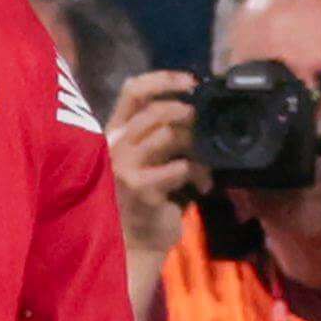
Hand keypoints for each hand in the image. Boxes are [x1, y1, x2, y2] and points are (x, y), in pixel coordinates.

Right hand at [109, 67, 198, 263]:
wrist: (137, 241)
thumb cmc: (149, 197)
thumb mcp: (152, 157)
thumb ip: (164, 133)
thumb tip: (200, 111)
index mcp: (115, 130)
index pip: (133, 90)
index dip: (164, 79)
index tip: (192, 82)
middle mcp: (114, 143)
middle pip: (156, 111)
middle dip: (187, 114)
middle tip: (204, 127)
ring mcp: (124, 164)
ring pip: (168, 134)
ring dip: (197, 148)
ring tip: (206, 167)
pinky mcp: (138, 186)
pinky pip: (178, 167)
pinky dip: (197, 174)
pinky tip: (201, 187)